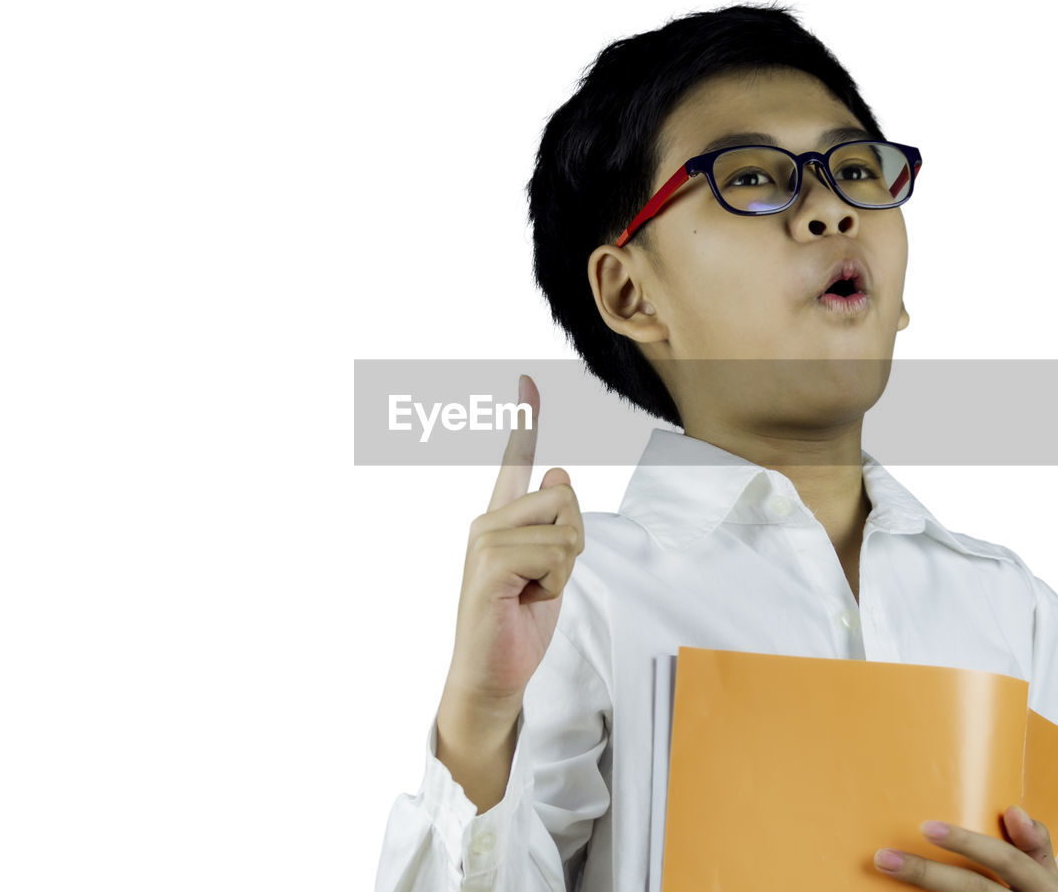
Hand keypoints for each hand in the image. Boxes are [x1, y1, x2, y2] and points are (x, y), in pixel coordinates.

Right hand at [443, 374, 584, 711]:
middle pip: (564, 497)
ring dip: (563, 569)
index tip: (528, 381)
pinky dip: (552, 583)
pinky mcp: (489, 563)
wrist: (491, 677)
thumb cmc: (517, 624)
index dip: (524, 420)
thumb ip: (554, 524)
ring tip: (532, 592)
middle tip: (543, 579)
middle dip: (573, 542)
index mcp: (501, 519)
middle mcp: (488, 521)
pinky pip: (553, 552)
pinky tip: (525, 601)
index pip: (515, 462)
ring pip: (565, 527)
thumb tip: (560, 473)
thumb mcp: (549, 569)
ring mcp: (484, 539)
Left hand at [873, 805, 1057, 890]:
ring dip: (920, 889)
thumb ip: (1034, 846)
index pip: (1007, 860)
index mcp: (1044, 888)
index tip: (926, 827)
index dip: (968, 844)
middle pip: (974, 888)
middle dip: (926, 873)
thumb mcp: (1047, 878)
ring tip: (886, 872)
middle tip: (884, 857)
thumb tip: (1013, 811)